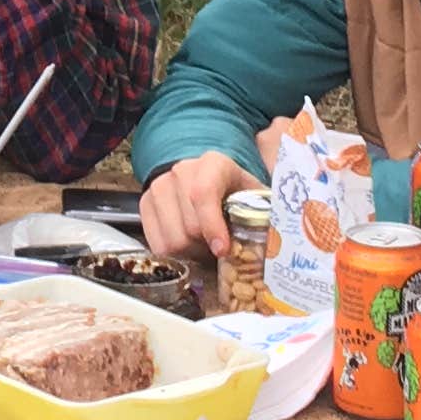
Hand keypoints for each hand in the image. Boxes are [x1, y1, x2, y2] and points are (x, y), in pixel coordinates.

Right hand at [139, 151, 256, 265]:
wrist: (205, 177)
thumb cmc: (236, 192)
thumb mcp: (256, 196)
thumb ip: (265, 213)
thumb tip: (275, 242)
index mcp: (213, 164)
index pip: (203, 194)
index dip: (212, 226)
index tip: (223, 250)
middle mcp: (182, 171)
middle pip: (188, 226)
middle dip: (206, 247)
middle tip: (220, 250)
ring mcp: (159, 186)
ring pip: (171, 240)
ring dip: (190, 253)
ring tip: (204, 247)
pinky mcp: (145, 204)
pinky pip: (155, 245)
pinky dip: (173, 255)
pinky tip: (188, 247)